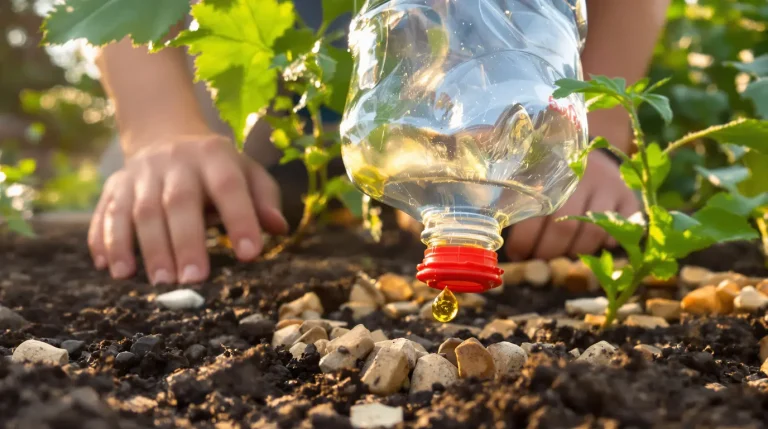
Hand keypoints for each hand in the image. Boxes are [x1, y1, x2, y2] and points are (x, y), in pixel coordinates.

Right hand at [88, 134, 288, 283]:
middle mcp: (175, 161)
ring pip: (140, 210)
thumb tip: (279, 228)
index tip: (250, 255)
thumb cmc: (217, 168)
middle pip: (178, 201)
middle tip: (192, 281)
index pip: (229, 186)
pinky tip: (110, 268)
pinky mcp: (115, 186)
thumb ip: (264, 199)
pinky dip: (105, 241)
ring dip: (147, 248)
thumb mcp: (247, 173)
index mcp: (214, 156)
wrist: (165, 136)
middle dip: (186, 242)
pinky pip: (106, 213)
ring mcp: (141, 173)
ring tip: (158, 282)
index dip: (240, 219)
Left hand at [505, 150, 639, 260]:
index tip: (517, 253)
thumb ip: (515, 196)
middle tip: (535, 258)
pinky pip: (624, 229)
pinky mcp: (631, 197)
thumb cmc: (553, 168)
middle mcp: (586, 177)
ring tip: (559, 253)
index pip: (541, 213)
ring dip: (574, 251)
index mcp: (555, 170)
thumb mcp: (532, 172)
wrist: (593, 144)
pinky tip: (593, 244)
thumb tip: (490, 226)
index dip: (527, 239)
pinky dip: (608, 242)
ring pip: (595, 233)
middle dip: (547, 251)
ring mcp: (612, 187)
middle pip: (567, 226)